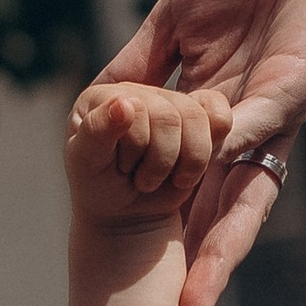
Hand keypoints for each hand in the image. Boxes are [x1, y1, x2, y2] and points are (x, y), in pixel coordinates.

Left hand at [64, 76, 218, 228]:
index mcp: (103, 95)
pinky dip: (206, 153)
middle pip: (169, 116)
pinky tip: (185, 173)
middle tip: (139, 178)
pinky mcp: (196, 119)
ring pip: (196, 119)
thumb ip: (97, 131)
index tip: (116, 166)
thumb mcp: (86, 164)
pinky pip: (219, 119)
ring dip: (183, 162)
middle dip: (158, 160)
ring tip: (161, 178)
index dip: (134, 147)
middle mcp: (137, 91)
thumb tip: (125, 102)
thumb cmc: (99, 187)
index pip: (137, 108)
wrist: (125, 214)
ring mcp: (169, 104)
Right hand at [94, 0, 305, 305]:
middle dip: (194, 271)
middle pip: (216, 217)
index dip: (165, 238)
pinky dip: (234, 150)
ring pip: (244, 197)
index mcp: (217, 123)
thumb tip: (94, 101)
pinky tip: (207, 182)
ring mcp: (275, 117)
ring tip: (195, 297)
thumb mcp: (175, 22)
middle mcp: (248, 134)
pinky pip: (261, 124)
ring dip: (220, 248)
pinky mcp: (297, 85)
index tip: (137, 289)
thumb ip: (139, 64)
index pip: (185, 193)